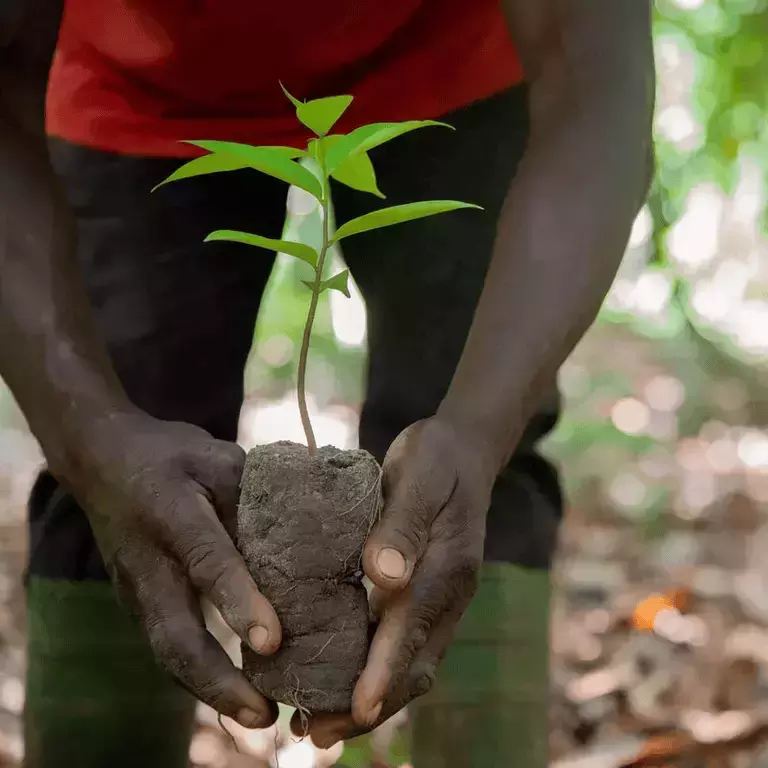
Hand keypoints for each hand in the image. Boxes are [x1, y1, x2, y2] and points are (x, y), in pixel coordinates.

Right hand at [67, 410, 281, 727]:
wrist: (100, 460)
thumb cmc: (169, 455)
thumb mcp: (215, 457)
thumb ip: (255, 494)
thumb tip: (314, 529)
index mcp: (172, 516)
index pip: (208, 562)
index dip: (239, 602)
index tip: (272, 642)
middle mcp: (148, 565)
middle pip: (176, 637)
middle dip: (220, 683)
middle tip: (265, 717)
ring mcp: (137, 591)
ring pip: (168, 654)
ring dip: (211, 691)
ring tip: (260, 719)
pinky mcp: (139, 604)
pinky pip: (168, 647)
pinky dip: (200, 677)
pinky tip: (237, 694)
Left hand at [302, 417, 496, 746]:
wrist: (462, 450)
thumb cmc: (436, 458)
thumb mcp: (419, 476)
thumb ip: (402, 524)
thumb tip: (383, 577)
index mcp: (448, 567)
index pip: (414, 627)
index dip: (385, 669)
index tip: (357, 707)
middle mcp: (448, 594)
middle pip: (415, 666)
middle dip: (369, 704)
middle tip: (316, 734)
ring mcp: (440, 599)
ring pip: (410, 664)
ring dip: (369, 698)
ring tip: (316, 725)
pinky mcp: (424, 594)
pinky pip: (402, 644)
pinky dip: (372, 670)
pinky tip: (335, 677)